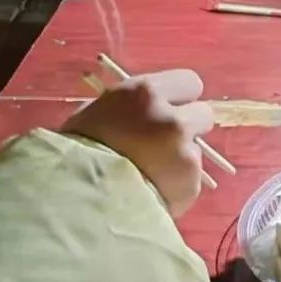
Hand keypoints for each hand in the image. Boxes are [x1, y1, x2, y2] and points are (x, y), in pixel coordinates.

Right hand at [62, 70, 213, 217]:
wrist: (81, 200)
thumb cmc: (76, 153)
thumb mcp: (93, 114)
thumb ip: (126, 108)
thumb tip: (141, 110)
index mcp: (144, 94)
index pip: (189, 82)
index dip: (181, 97)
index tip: (170, 108)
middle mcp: (171, 118)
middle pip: (204, 113)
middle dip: (190, 125)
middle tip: (166, 142)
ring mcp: (185, 151)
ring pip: (198, 149)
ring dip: (183, 157)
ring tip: (154, 172)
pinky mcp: (191, 182)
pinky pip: (191, 179)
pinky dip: (177, 185)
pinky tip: (154, 192)